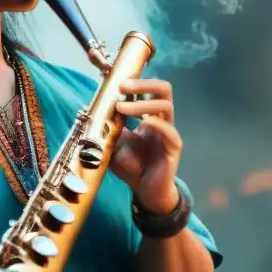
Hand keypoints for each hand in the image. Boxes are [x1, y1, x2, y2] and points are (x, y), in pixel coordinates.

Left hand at [113, 79, 182, 213]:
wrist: (144, 190)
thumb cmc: (131, 166)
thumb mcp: (114, 142)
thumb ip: (111, 125)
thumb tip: (98, 107)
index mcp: (149, 116)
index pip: (149, 89)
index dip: (135, 81)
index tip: (116, 81)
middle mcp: (161, 120)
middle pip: (163, 90)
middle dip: (144, 83)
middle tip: (123, 86)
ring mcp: (169, 132)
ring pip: (165, 106)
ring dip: (142, 104)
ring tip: (122, 108)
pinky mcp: (173, 147)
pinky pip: (169, 131)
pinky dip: (156, 123)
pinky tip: (143, 122)